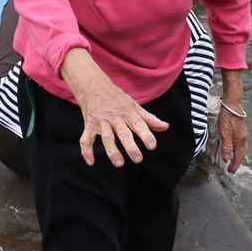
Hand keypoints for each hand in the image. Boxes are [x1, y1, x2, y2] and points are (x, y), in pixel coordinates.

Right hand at [61, 49, 168, 166]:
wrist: (94, 86)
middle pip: (123, 133)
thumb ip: (150, 119)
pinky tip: (90, 162)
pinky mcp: (89, 125)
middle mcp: (115, 117)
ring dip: (112, 151)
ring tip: (119, 164)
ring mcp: (101, 121)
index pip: (139, 124)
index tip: (151, 146)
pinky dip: (86, 150)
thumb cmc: (118, 99)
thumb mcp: (135, 106)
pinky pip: (85, 139)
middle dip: (130, 146)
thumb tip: (166, 127)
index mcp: (128, 112)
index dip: (146, 135)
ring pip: (106, 137)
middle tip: (137, 159)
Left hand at [216, 105, 247, 172]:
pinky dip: (237, 149)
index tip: (231, 171)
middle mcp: (243, 138)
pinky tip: (233, 148)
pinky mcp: (240, 129)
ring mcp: (242, 133)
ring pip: (242, 148)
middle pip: (242, 153)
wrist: (232, 104)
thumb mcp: (225, 133)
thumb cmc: (228, 117)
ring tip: (233, 160)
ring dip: (238, 156)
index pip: (239, 156)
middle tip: (232, 168)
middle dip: (237, 162)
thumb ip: (226, 146)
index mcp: (240, 140)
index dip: (235, 165)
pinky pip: (240, 143)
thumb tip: (227, 158)